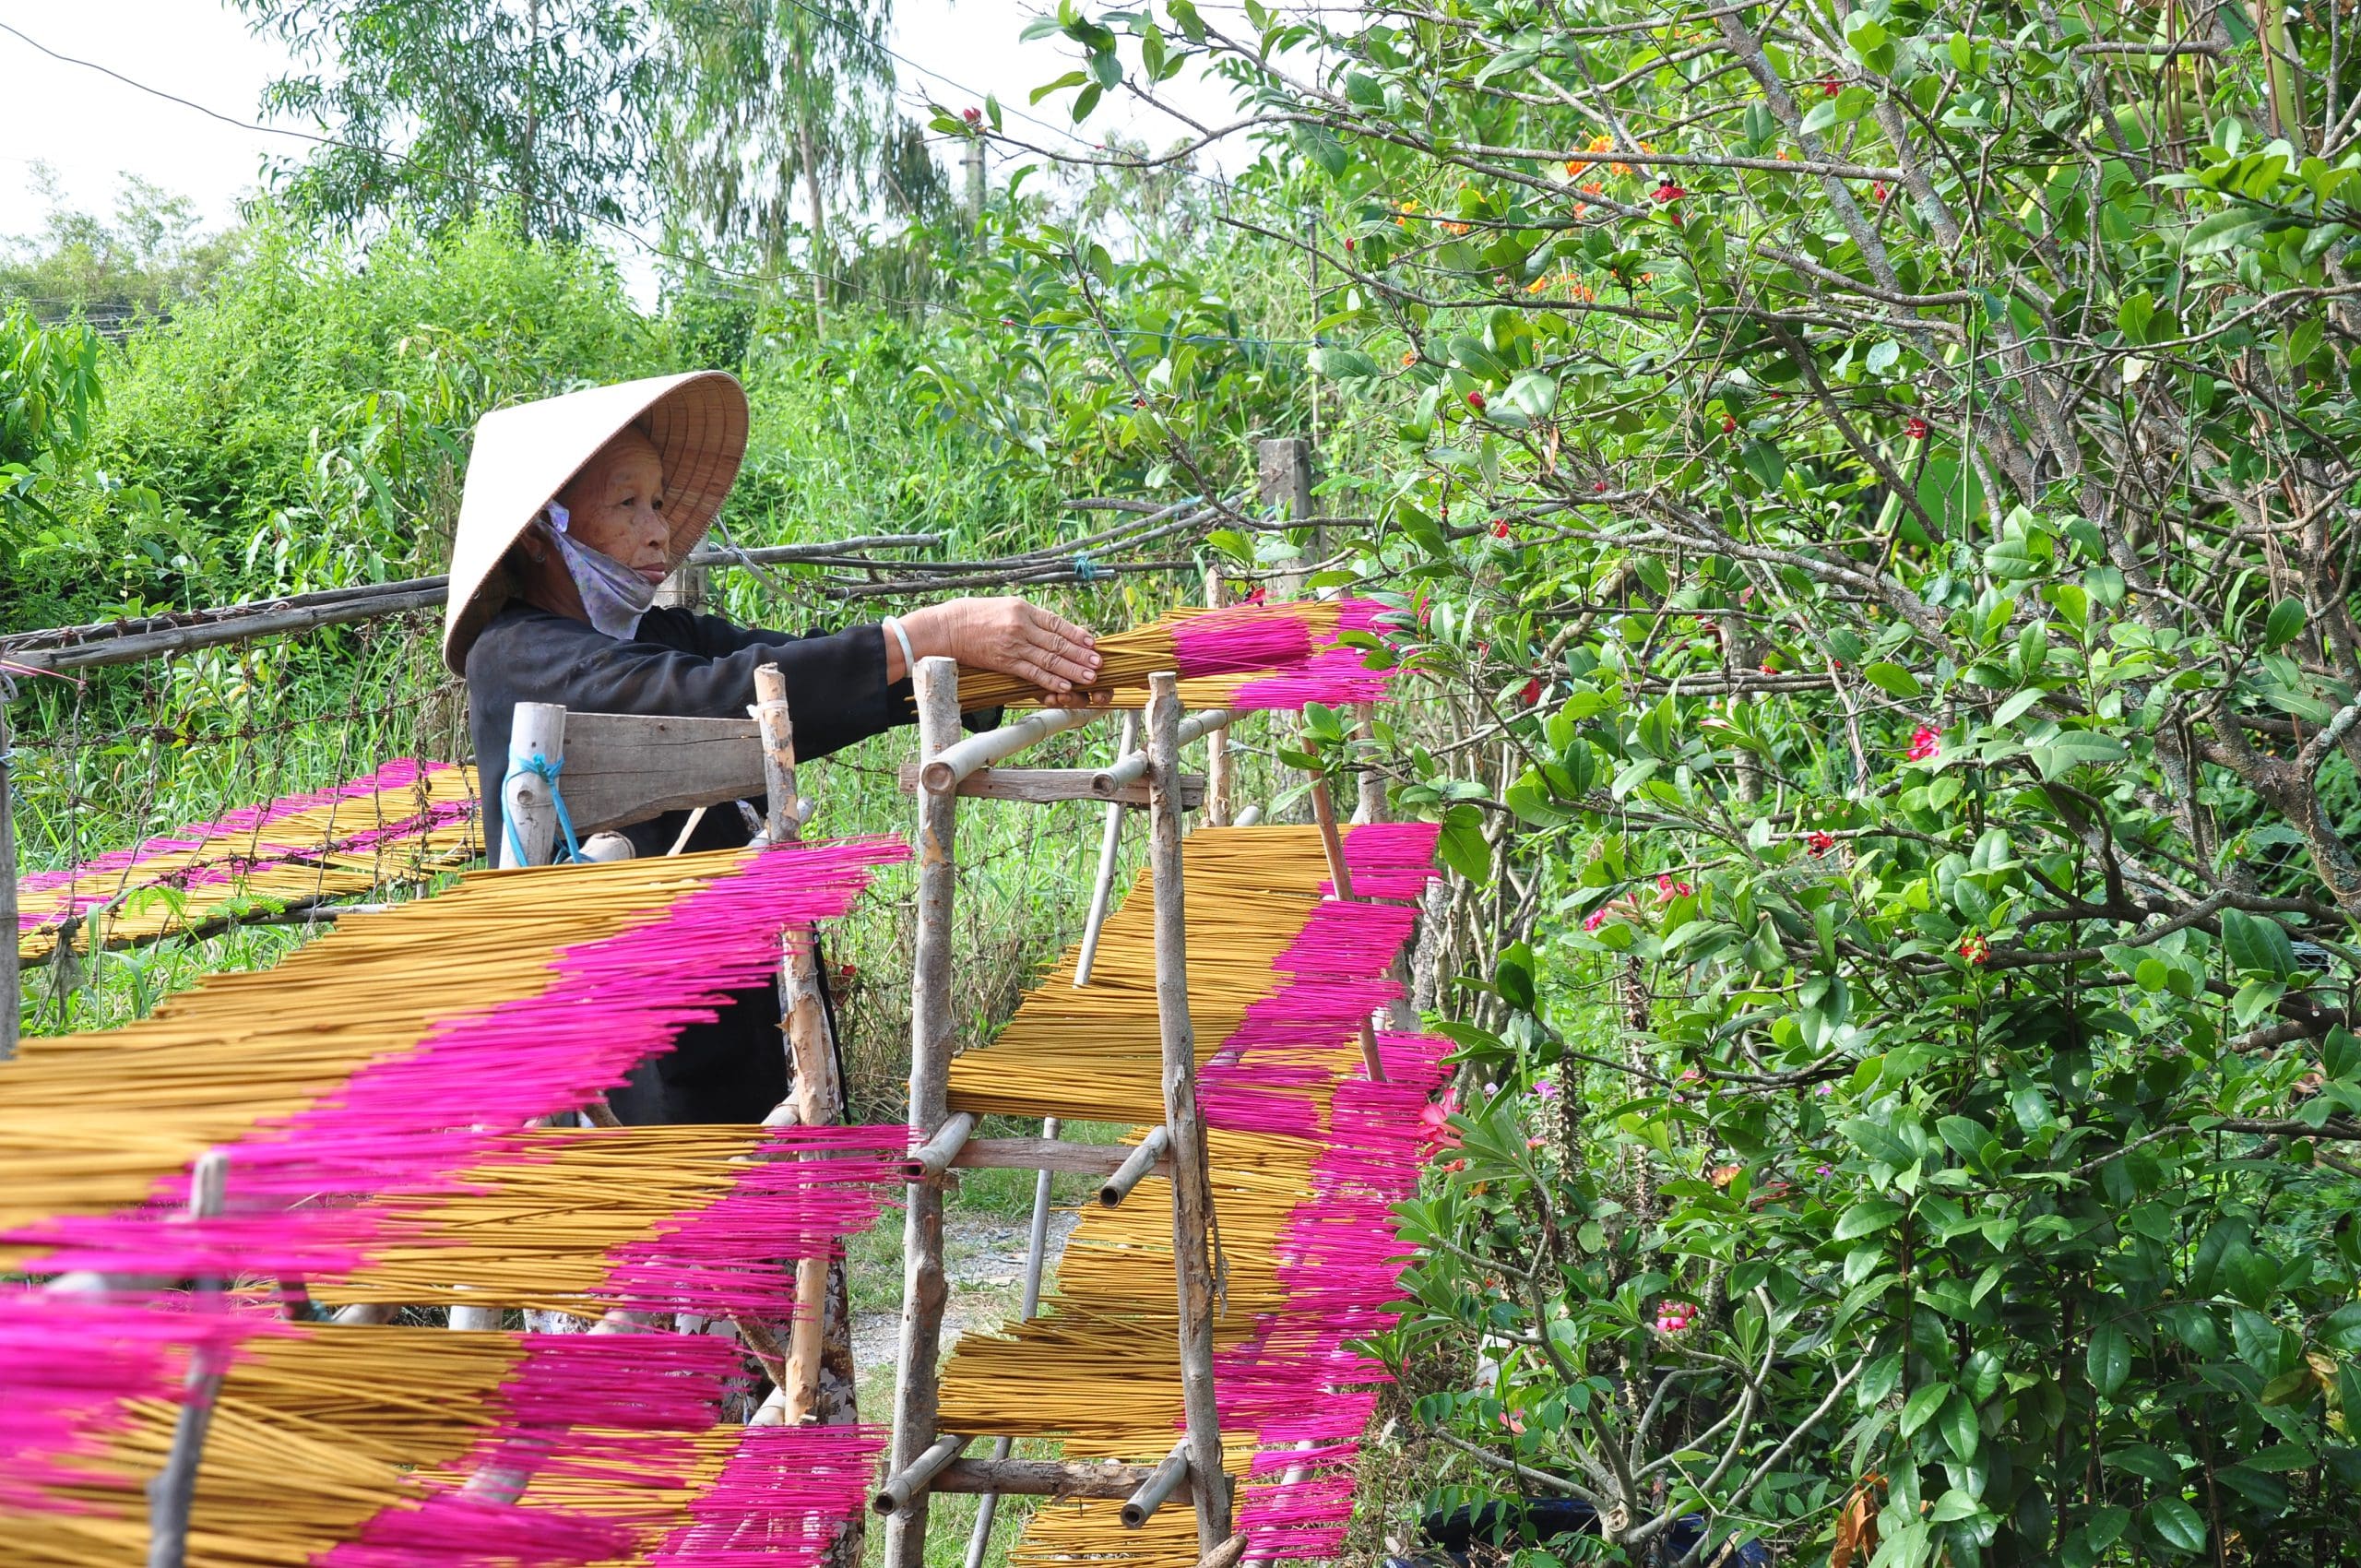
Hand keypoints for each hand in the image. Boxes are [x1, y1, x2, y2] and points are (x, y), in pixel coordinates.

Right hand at [889, 597, 1101, 693]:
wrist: (946, 628)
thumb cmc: (973, 615)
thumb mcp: (1004, 606)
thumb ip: (1028, 617)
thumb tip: (1051, 629)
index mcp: (1023, 609)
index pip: (1057, 623)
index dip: (1077, 634)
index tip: (1092, 642)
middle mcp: (1021, 626)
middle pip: (1058, 642)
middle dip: (1081, 655)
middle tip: (1099, 663)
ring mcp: (1013, 645)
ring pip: (1049, 659)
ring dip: (1072, 669)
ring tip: (1089, 677)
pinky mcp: (1004, 662)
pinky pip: (1032, 672)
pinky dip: (1050, 680)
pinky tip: (1064, 685)